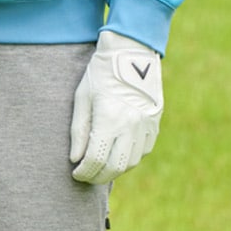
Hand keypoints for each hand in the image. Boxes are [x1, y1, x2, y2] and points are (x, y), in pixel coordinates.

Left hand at [69, 31, 162, 184]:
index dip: (84, 172)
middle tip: (86, 175)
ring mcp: (146, 126)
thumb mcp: (82, 99)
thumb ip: (79, 131)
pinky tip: (117, 153)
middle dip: (98, 176)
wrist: (131, 53)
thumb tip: (75, 159)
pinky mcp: (155, 124)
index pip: (95, 159)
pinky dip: (129, 158)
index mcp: (110, 119)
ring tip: (100, 165)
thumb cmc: (100, 74)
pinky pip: (142, 151)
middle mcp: (131, 125)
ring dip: (114, 169)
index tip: (76, 173)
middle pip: (115, 167)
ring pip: (130, 163)